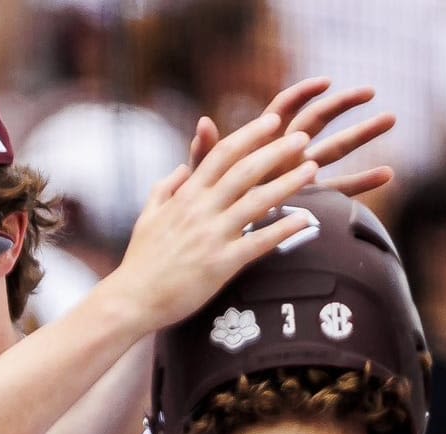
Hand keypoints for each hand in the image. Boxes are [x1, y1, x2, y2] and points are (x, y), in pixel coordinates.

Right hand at [100, 105, 318, 331]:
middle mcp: (200, 210)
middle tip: (302, 136)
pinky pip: (258, 242)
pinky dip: (283, 229)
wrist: (131, 299)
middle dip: (276, 150)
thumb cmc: (140, 261)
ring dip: (288, 183)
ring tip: (313, 168)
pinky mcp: (220, 264)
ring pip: (257, 201)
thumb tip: (181, 167)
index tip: (271, 121)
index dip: (249, 135)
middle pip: (245, 170)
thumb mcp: (148, 216)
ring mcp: (211, 236)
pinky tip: (305, 219)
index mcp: (185, 196)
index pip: (221, 154)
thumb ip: (165, 187)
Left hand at [186, 76, 396, 198]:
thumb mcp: (204, 179)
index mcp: (262, 141)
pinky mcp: (311, 201)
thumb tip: (202, 123)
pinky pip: (341, 191)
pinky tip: (386, 174)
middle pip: (319, 120)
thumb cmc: (206, 206)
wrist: (217, 241)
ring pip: (336, 150)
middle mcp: (285, 153)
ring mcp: (301, 176)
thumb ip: (205, 153)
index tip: (326, 82)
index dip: (303, 92)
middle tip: (371, 91)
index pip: (285, 107)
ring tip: (390, 118)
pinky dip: (362, 183)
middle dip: (344, 104)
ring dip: (363, 134)